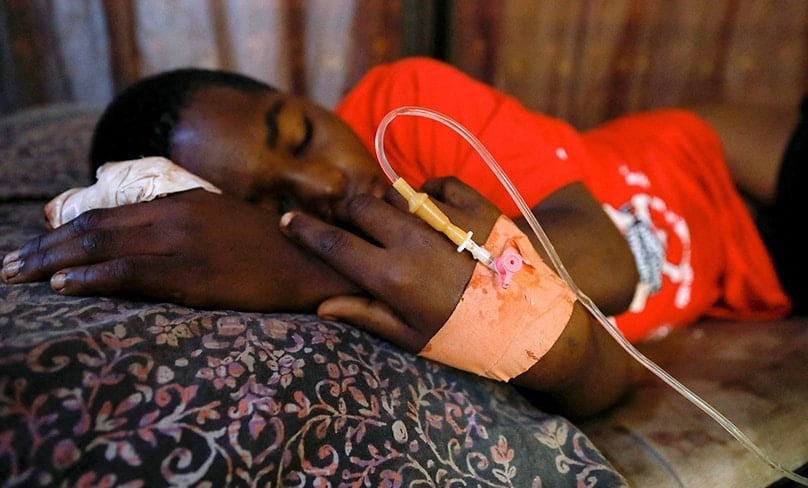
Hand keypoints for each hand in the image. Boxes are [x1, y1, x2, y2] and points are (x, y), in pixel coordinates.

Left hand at [2, 189, 360, 310]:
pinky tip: (64, 286)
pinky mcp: (193, 273)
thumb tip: (148, 228)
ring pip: (102, 247)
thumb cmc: (269, 247)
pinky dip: (91, 278)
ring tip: (18, 276)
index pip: (108, 214)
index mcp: (181, 202)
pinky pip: (131, 273)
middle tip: (9, 267)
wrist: (312, 262)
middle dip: (45, 248)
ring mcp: (183, 243)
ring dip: (53, 263)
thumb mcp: (223, 222)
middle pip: (94, 228)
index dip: (64, 230)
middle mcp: (175, 216)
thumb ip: (184, 220)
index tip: (35, 246)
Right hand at [280, 176, 501, 351]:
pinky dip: (429, 192)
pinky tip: (432, 211)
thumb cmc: (465, 340)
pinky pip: (440, 183)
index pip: (335, 244)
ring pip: (397, 194)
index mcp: (393, 278)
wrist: (531, 329)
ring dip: (389, 205)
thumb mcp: (412, 337)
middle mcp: (415, 243)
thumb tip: (322, 304)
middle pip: (361, 207)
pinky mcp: (479, 208)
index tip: (287, 220)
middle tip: (352, 226)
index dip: (305, 230)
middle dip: (347, 213)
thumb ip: (366, 314)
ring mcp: (448, 222)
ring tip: (400, 225)